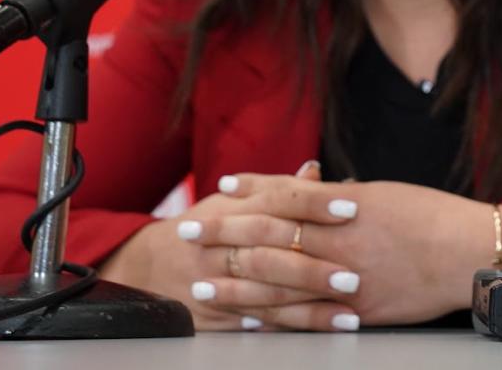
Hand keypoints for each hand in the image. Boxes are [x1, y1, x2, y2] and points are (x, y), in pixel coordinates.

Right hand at [99, 161, 362, 330]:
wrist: (147, 266)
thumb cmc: (204, 227)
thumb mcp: (232, 202)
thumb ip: (277, 189)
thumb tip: (315, 171)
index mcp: (234, 211)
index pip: (279, 202)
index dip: (315, 203)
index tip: (351, 208)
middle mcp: (224, 247)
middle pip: (272, 255)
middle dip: (314, 268)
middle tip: (354, 276)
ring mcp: (216, 283)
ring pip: (266, 296)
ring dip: (310, 308)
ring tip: (349, 314)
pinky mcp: (213, 316)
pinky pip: (253, 323)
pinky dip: (287, 326)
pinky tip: (318, 329)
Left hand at [182, 173, 501, 326]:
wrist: (471, 253)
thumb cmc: (432, 216)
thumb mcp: (383, 195)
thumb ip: (339, 198)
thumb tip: (304, 187)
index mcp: (346, 208)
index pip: (283, 197)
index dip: (248, 192)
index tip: (218, 188)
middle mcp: (340, 243)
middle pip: (268, 240)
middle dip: (223, 236)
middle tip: (186, 234)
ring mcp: (347, 281)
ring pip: (278, 285)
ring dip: (235, 287)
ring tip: (203, 287)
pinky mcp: (358, 311)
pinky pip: (307, 318)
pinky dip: (273, 319)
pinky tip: (248, 321)